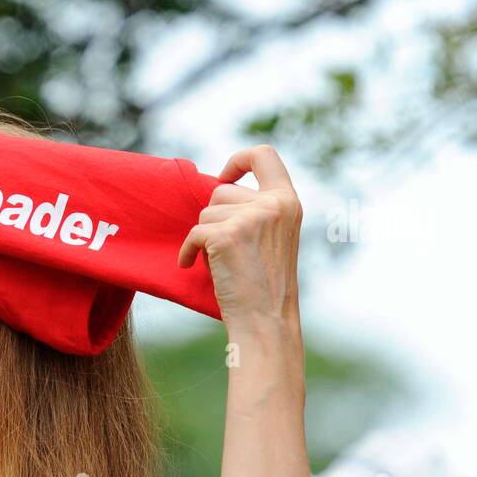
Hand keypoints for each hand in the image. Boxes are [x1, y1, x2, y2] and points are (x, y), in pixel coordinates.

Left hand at [178, 145, 303, 333]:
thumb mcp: (273, 236)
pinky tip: (190, 266)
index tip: (223, 176)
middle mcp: (273, 204)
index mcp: (288, 201)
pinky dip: (187, 251)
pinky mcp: (227, 235)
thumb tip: (216, 187)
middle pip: (221, 191)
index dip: (238, 159)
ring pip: (205, 214)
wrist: (265, 321)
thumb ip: (256, 209)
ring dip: (204, 238)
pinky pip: (193, 234)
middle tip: (226, 250)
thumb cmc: (264, 285)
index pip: (264, 155)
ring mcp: (251, 217)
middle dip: (213, 219)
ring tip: (221, 263)